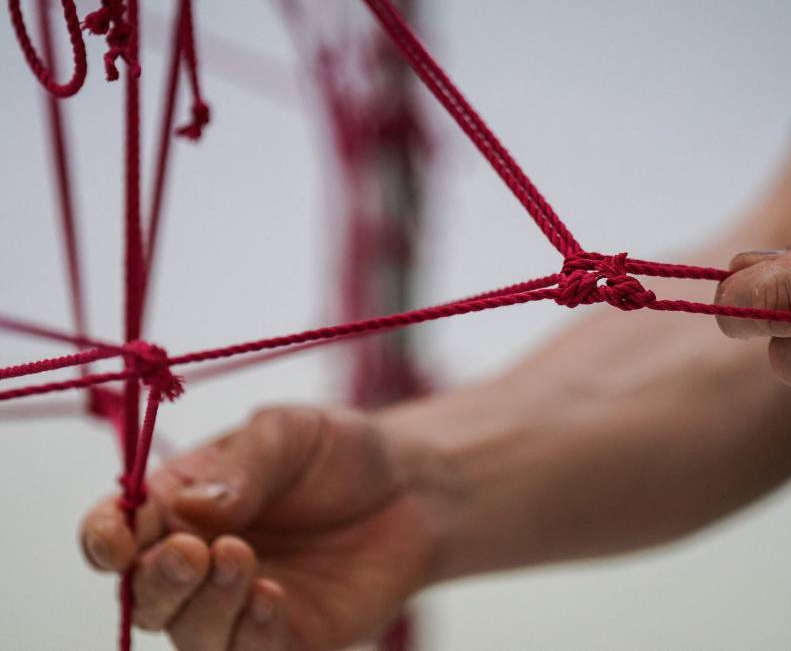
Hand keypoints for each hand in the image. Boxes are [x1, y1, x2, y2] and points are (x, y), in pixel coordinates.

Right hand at [79, 404, 437, 649]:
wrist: (412, 487)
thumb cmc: (339, 452)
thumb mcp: (289, 433)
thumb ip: (242, 465)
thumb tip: (192, 508)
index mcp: (180, 505)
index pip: (120, 531)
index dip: (106, 537)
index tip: (116, 539)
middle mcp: (199, 561)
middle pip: (144, 594)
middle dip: (156, 579)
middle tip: (193, 551)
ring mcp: (239, 604)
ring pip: (190, 634)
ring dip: (204, 607)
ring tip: (241, 559)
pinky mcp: (286, 637)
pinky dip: (251, 635)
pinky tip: (272, 598)